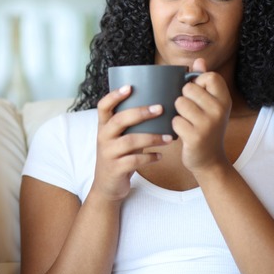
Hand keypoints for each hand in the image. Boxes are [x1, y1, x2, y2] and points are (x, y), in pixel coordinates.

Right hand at [91, 85, 171, 201]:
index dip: (114, 95)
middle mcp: (103, 137)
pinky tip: (160, 156)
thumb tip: (157, 105)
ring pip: (130, 141)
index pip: (103, 106)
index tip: (130, 87)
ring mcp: (108, 153)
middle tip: (160, 108)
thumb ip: (130, 125)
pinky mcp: (115, 168)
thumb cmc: (119, 156)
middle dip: (141, 113)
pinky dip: (150, 157)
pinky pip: (135, 160)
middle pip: (119, 120)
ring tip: (169, 138)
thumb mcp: (118, 138)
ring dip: (152, 138)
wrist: (107, 186)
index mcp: (103, 126)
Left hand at [172, 58, 231, 172]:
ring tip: (187, 122)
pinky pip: (175, 120)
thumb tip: (199, 60)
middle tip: (191, 113)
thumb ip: (204, 81)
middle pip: (189, 88)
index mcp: (225, 99)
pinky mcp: (196, 137)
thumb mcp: (210, 104)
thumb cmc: (205, 127)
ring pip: (179, 103)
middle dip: (184, 99)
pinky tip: (183, 134)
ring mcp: (209, 123)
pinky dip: (175, 127)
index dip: (197, 83)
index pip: (208, 76)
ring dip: (178, 113)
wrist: (209, 160)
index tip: (198, 96)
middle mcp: (220, 110)